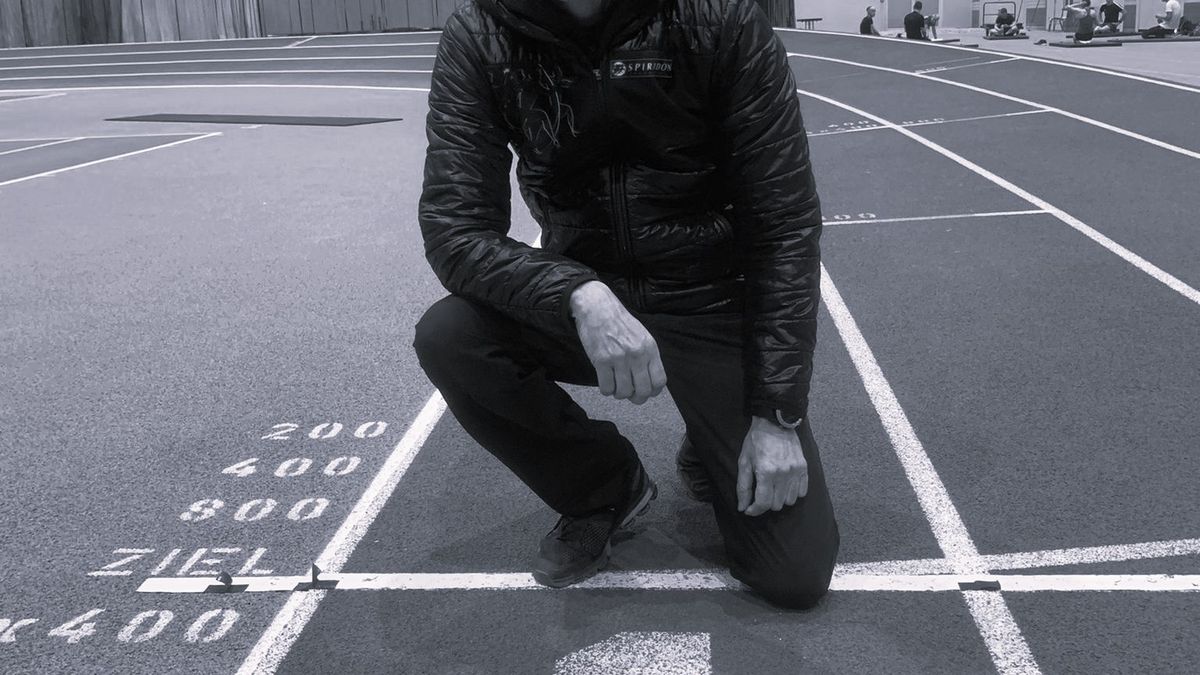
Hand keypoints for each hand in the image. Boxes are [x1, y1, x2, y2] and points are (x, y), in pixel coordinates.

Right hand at [569, 281, 666, 404]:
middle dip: (636, 398)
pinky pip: (606, 388)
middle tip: (629, 393)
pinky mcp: (601, 361)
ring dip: (619, 394)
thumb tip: (649, 380)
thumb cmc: (620, 322)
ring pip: (623, 392)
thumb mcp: (642, 336)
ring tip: (615, 385)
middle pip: (643, 391)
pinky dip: (606, 389)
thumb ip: (647, 356)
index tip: (645, 391)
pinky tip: (605, 381)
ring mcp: (619, 358)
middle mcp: (637, 355)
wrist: (598, 308)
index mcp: (650, 349)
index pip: (659, 381)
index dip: (652, 391)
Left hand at [737, 416, 807, 515]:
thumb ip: (743, 487)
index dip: (755, 510)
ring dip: (780, 499)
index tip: (750, 510)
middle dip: (766, 503)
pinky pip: (802, 492)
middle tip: (760, 494)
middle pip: (777, 504)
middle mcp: (783, 474)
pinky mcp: (804, 468)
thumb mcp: (744, 462)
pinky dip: (793, 493)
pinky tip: (785, 486)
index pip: (763, 503)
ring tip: (773, 489)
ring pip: (790, 501)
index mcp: (766, 472)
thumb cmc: (756, 442)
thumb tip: (742, 508)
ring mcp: (796, 471)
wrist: (774, 423)